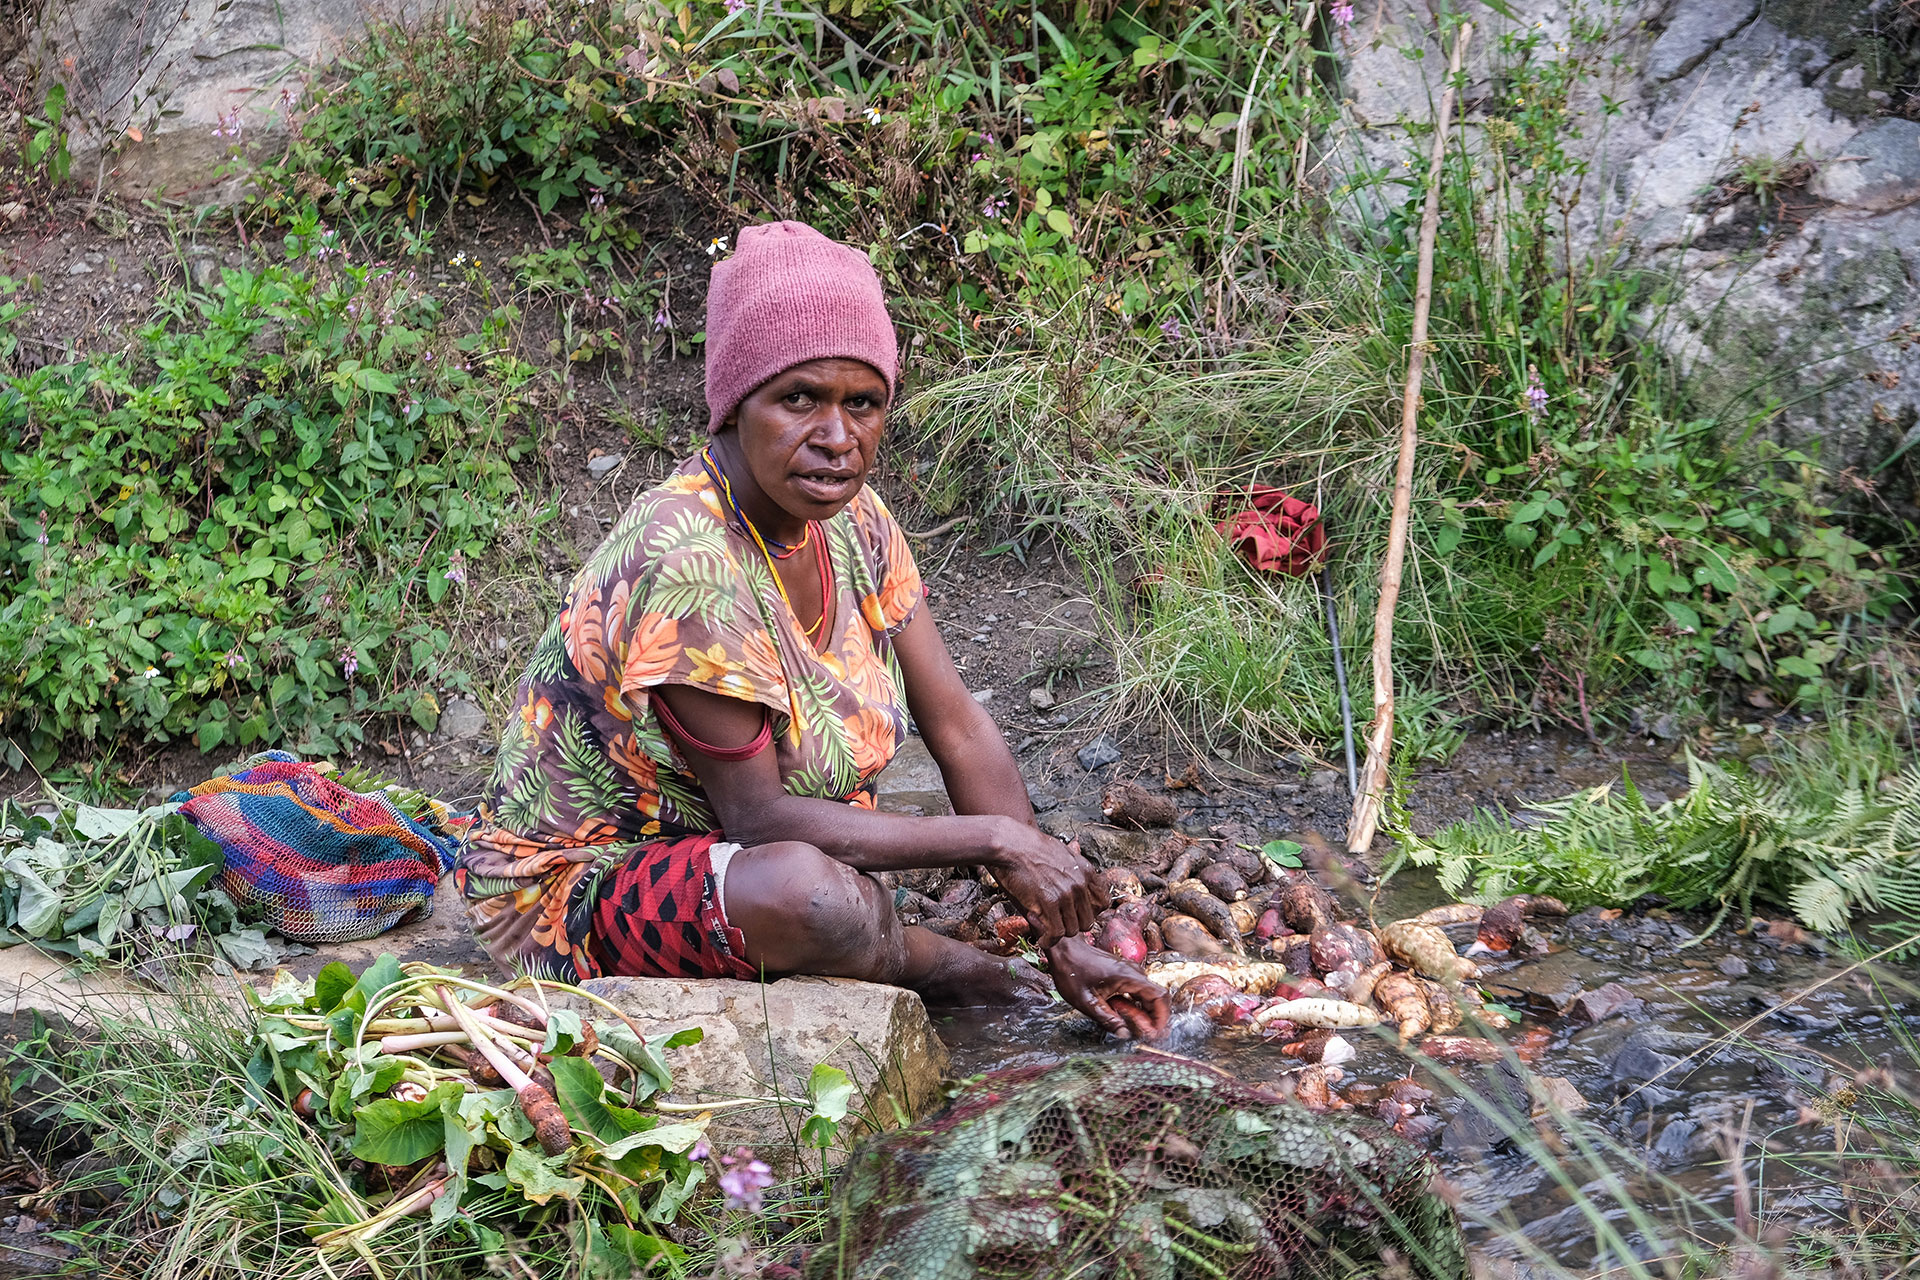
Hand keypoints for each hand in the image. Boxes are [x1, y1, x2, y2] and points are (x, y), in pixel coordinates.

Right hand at [988, 825, 1100, 946]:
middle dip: (1073, 925)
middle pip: (1088, 921)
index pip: (1103, 903)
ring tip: (1047, 930)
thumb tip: (1080, 871)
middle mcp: (1080, 884)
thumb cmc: (1030, 847)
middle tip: (1058, 924)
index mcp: (1086, 871)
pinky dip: (1049, 940)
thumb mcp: (1062, 851)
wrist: (1011, 844)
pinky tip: (1042, 938)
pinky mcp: (1049, 902)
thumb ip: (1074, 866)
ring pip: (1072, 929)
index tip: (1078, 914)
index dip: (1091, 912)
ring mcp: (1066, 894)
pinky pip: (1056, 933)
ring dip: (1059, 933)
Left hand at [1046, 936, 1169, 1041]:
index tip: (1155, 1032)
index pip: (1160, 997)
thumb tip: (1124, 1034)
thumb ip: (1107, 1019)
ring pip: (1146, 997)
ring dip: (1140, 1012)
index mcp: (1129, 977)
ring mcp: (1130, 973)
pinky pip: (1136, 993)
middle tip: (1135, 1030)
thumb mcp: (1087, 1001)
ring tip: (1119, 1017)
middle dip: (1150, 1018)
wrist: (1065, 950)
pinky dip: (1133, 1005)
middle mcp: (1134, 973)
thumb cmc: (1073, 971)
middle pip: (1155, 999)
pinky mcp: (1124, 975)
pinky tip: (1115, 1009)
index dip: (1161, 1017)